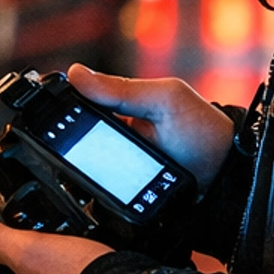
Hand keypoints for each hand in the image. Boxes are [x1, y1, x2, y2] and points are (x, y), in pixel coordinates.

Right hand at [68, 63, 234, 187]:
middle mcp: (115, 138)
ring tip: (65, 178)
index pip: (78, 107)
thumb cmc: (201, 130)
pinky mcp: (124, 195)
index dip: (60, 113)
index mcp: (120, 108)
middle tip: (55, 152)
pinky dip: (90, 200)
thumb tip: (76, 74)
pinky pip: (99, 198)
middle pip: (74, 144)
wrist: (226, 174)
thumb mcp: (163, 100)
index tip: (47, 120)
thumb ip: (122, 89)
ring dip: (73, 177)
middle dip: (63, 149)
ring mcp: (118, 169)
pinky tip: (83, 199)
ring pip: (82, 174)